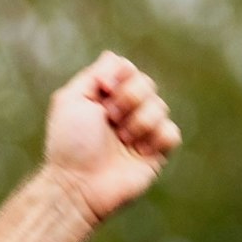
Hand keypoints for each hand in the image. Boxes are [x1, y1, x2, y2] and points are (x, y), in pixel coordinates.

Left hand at [43, 52, 181, 223]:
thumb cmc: (69, 144)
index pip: (128, 70)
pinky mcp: (156, 153)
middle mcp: (124, 112)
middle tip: (108, 119)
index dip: (120, 76)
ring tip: (120, 140)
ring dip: (137, 122)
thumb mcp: (71, 101)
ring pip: (160, 107)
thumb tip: (114, 57)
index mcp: (104, 99)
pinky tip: (137, 152)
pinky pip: (172, 133)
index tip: (104, 89)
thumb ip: (93, 75)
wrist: (77, 183)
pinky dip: (155, 139)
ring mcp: (141, 132)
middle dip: (128, 99)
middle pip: (147, 84)